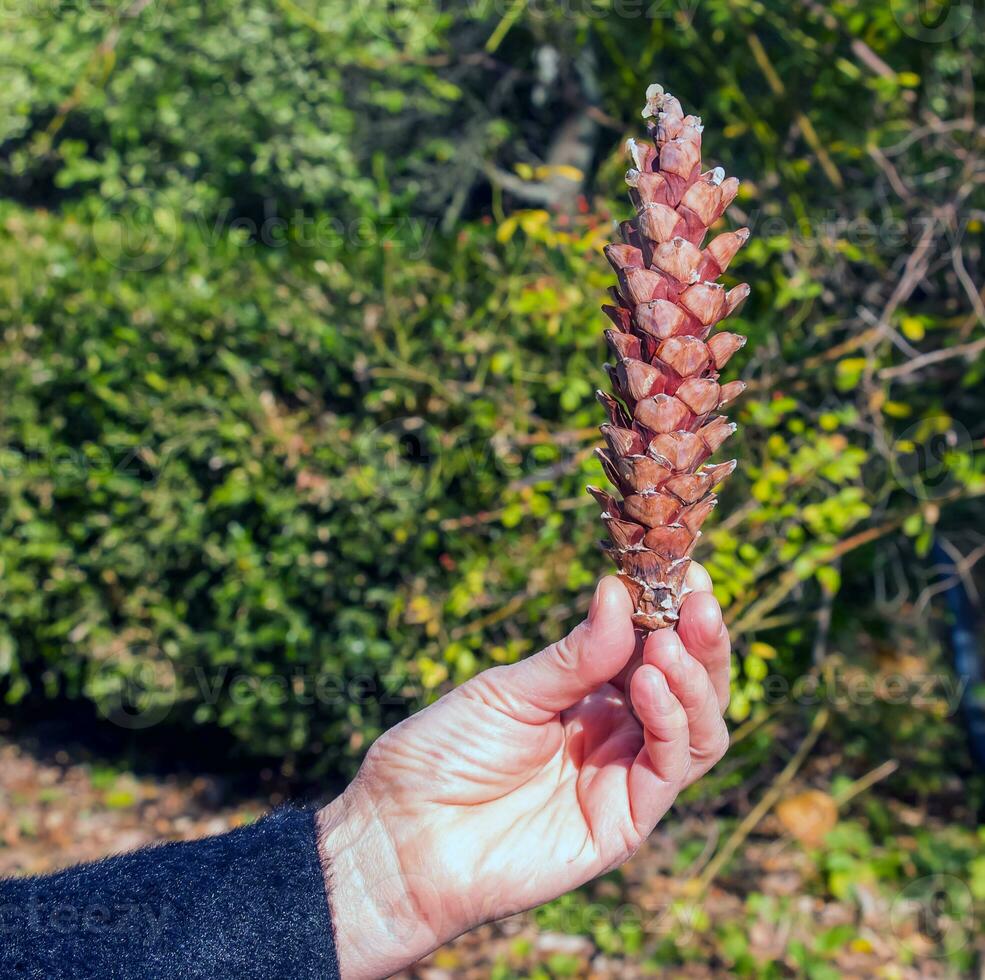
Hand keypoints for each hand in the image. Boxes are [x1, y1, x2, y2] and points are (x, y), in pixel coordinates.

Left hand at [316, 568, 730, 978]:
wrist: (405, 834)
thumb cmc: (446, 753)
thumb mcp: (509, 690)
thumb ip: (574, 655)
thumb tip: (619, 592)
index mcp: (590, 696)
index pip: (653, 651)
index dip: (674, 614)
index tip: (688, 571)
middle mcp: (616, 735)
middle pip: (688, 689)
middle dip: (702, 644)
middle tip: (700, 601)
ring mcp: (623, 779)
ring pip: (697, 731)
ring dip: (694, 681)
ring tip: (670, 641)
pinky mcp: (623, 824)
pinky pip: (667, 769)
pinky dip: (670, 722)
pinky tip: (650, 679)